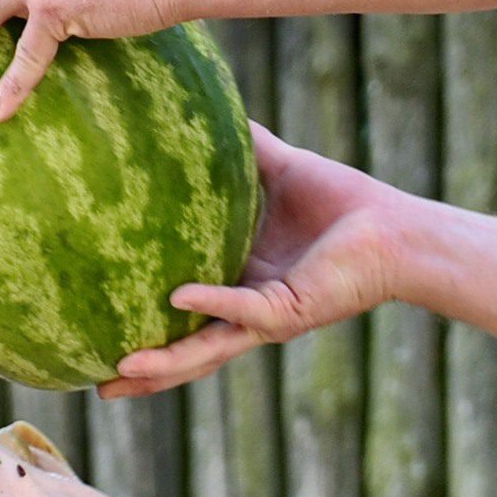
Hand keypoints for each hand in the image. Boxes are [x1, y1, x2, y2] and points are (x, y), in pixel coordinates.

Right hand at [99, 125, 404, 398]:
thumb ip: (245, 147)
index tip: (104, 343)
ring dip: (165, 362)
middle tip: (98, 389)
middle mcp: (248, 311)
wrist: (398, 228)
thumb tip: (207, 107)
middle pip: (187, 351)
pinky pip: (244, 308)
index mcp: (240, 284)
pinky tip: (176, 299)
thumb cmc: (344, 203)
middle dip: (146, 372)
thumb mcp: (279, 169)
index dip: (148, 334)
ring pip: (207, 349)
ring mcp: (268, 316)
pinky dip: (211, 303)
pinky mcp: (291, 309)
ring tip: (120, 369)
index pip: (184, 318)